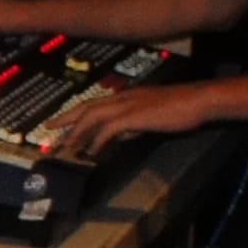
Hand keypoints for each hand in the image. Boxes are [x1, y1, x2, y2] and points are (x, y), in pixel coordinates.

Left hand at [43, 82, 200, 162]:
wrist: (199, 100)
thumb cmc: (183, 107)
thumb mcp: (152, 115)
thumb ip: (134, 124)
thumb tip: (120, 136)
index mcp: (127, 95)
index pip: (96, 103)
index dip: (77, 112)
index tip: (62, 121)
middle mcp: (123, 97)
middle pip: (87, 106)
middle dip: (66, 118)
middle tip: (49, 129)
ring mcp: (127, 104)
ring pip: (92, 116)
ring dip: (77, 131)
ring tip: (66, 146)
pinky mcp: (133, 115)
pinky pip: (108, 129)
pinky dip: (97, 140)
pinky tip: (91, 152)